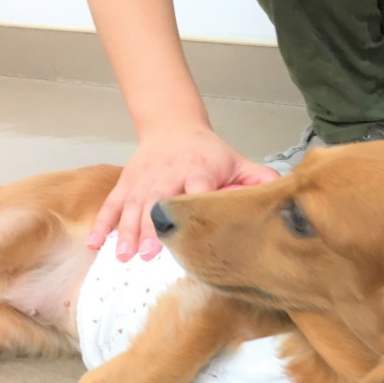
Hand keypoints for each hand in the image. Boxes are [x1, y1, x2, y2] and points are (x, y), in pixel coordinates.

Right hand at [88, 127, 277, 260]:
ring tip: (123, 256)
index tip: (186, 228)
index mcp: (198, 170)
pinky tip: (96, 245)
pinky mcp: (127, 184)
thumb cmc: (209, 152)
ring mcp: (144, 181)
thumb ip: (259, 179)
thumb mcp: (237, 160)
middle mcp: (168, 175)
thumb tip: (287, 196)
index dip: (189, 203)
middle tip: (147, 254)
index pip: (195, 186)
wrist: (173, 126)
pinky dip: (103, 225)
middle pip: (157, 201)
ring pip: (132, 207)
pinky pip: (112, 205)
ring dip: (126, 232)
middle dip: (151, 227)